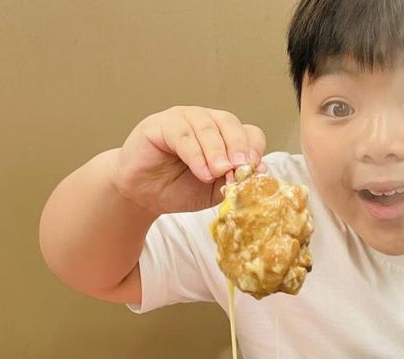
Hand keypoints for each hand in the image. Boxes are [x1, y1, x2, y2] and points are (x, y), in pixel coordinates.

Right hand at [109, 106, 266, 214]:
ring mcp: (184, 118)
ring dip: (217, 152)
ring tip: (218, 173)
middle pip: (230, 124)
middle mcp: (207, 121)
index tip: (254, 170)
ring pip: (208, 127)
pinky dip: (196, 154)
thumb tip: (260, 171)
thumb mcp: (215, 189)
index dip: (253, 149)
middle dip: (238, 147)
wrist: (143, 195)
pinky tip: (201, 173)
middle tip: (240, 169)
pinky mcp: (161, 124)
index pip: (249, 133)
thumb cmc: (180, 188)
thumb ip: (235, 180)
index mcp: (225, 135)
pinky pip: (183, 134)